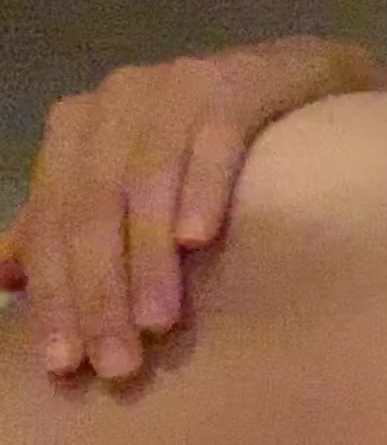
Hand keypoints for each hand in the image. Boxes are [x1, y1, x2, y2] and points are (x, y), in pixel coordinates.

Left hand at [0, 37, 386, 378]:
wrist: (299, 78)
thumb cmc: (208, 144)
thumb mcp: (131, 182)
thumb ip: (69, 222)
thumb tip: (3, 279)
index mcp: (76, 128)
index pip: (52, 223)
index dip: (55, 296)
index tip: (64, 366)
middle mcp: (115, 100)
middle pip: (92, 209)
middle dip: (100, 293)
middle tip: (118, 364)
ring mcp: (175, 87)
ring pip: (145, 184)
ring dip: (148, 260)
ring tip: (159, 324)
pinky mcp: (236, 85)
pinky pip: (213, 143)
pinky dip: (200, 190)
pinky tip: (199, 240)